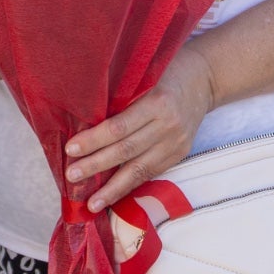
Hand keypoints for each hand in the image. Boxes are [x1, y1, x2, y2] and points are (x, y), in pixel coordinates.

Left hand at [62, 43, 215, 209]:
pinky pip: (151, 173)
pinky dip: (130, 185)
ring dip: (113, 188)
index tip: (70, 149)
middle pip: (127, 151)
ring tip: (92, 203)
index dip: (93, 140)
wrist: (203, 79)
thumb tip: (80, 119)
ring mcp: (176, 143)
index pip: (119, 127)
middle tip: (71, 176)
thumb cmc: (164, 70)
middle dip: (96, 165)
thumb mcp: (142, 74)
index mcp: (157, 102)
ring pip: (140, 170)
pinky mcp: (179, 154)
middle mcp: (168, 126)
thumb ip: (119, 95)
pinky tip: (113, 195)